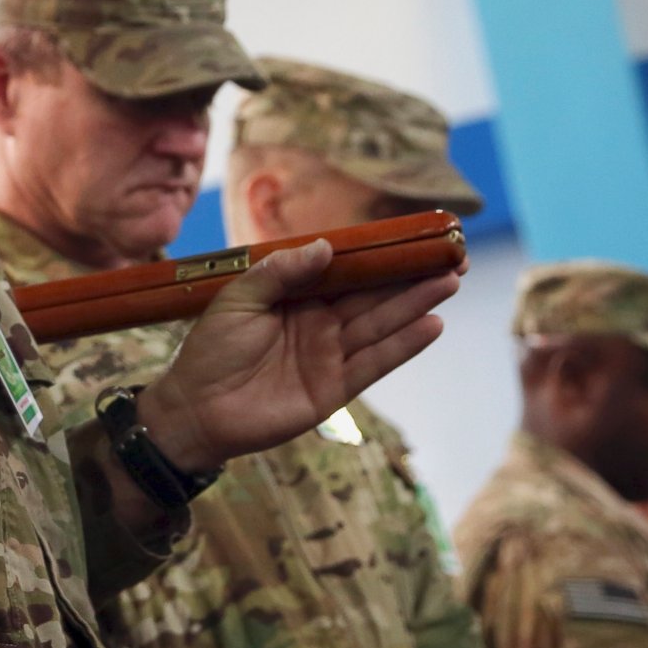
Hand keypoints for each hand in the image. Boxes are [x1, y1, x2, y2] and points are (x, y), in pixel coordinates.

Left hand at [141, 240, 458, 469]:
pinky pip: (375, 363)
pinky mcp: (336, 388)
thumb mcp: (238, 299)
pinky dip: (403, 345)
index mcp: (298, 298)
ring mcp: (330, 356)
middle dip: (411, 277)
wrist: (196, 409)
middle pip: (374, 296)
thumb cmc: (210, 351)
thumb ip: (279, 272)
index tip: (413, 238)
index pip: (346, 272)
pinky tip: (432, 325)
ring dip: (416, 304)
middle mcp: (321, 324)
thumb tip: (325, 246)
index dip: (379, 258)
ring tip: (450, 281)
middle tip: (452, 257)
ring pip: (381, 324)